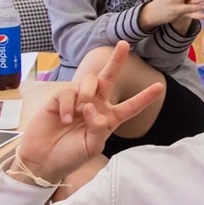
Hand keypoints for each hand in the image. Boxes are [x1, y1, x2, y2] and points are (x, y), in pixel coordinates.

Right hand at [17, 43, 163, 183]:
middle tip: (124, 45)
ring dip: (88, 93)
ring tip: (80, 111)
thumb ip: (99, 128)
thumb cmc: (71, 155)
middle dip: (116, 61)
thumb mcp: (92, 147)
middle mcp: (95, 105)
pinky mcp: (60, 98)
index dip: (144, 98)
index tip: (159, 87)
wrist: (44, 160)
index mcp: (108, 119)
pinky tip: (64, 119)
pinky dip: (68, 105)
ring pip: (89, 81)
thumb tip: (92, 107)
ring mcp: (78, 100)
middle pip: (108, 78)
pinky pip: (68, 92)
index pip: (130, 106)